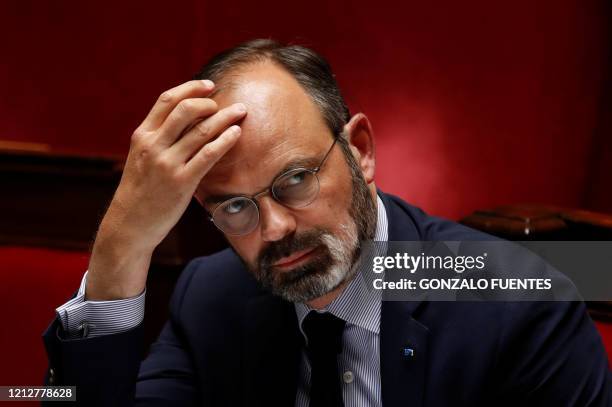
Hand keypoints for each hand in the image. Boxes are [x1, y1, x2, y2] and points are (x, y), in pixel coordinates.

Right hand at [86, 80, 245, 299]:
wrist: (130, 224)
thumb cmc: (141, 190)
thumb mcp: (142, 158)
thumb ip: (160, 138)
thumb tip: (188, 120)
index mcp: (142, 135)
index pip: (167, 100)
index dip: (191, 89)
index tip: (209, 86)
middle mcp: (153, 145)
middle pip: (186, 110)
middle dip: (211, 102)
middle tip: (228, 104)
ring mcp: (167, 163)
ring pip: (201, 130)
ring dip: (225, 118)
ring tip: (240, 113)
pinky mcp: (182, 182)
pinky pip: (208, 155)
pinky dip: (225, 140)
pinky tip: (236, 134)